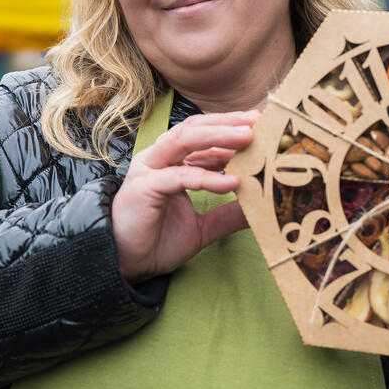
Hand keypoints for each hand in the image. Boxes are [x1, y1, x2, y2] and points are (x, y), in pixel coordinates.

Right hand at [112, 111, 256, 281]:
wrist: (127, 266)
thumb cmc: (157, 241)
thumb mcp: (203, 227)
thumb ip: (228, 215)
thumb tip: (262, 209)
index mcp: (170, 162)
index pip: (202, 135)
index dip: (230, 129)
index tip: (261, 127)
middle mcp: (158, 159)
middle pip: (194, 129)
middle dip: (227, 123)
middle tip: (257, 121)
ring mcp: (149, 170)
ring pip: (183, 140)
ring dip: (217, 136)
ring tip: (247, 137)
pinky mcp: (144, 187)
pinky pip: (179, 176)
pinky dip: (207, 177)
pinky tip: (232, 182)